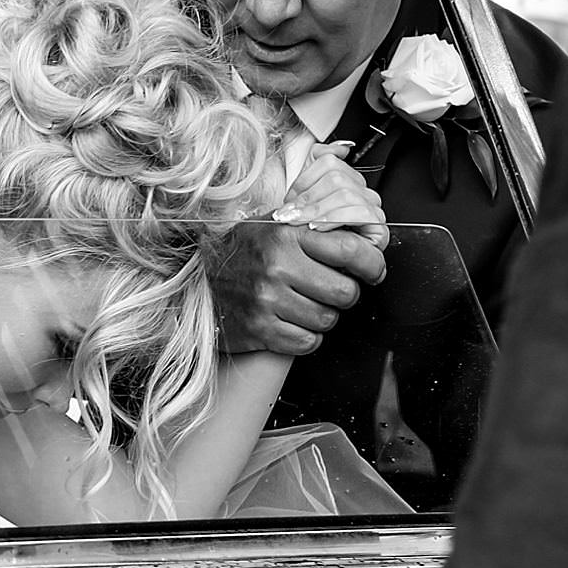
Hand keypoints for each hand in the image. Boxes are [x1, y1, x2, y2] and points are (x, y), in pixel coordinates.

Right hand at [209, 219, 386, 356]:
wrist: (193, 281)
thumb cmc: (242, 252)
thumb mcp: (274, 225)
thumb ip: (316, 228)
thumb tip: (370, 236)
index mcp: (285, 234)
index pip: (351, 250)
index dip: (373, 263)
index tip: (374, 270)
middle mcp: (277, 266)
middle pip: (345, 292)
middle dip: (345, 293)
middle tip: (332, 288)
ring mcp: (267, 301)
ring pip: (327, 320)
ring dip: (322, 315)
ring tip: (304, 303)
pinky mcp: (260, 330)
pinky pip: (307, 342)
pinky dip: (306, 336)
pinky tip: (291, 321)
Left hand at [271, 143, 389, 248]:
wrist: (315, 266)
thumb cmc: (308, 237)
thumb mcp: (304, 199)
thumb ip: (315, 165)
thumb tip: (337, 149)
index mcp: (345, 181)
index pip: (329, 162)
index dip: (304, 180)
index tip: (288, 200)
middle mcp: (361, 193)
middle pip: (337, 178)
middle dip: (308, 199)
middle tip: (289, 215)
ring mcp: (372, 210)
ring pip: (346, 194)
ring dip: (318, 210)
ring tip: (301, 223)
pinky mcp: (378, 230)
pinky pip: (361, 214)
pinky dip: (336, 219)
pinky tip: (319, 228)